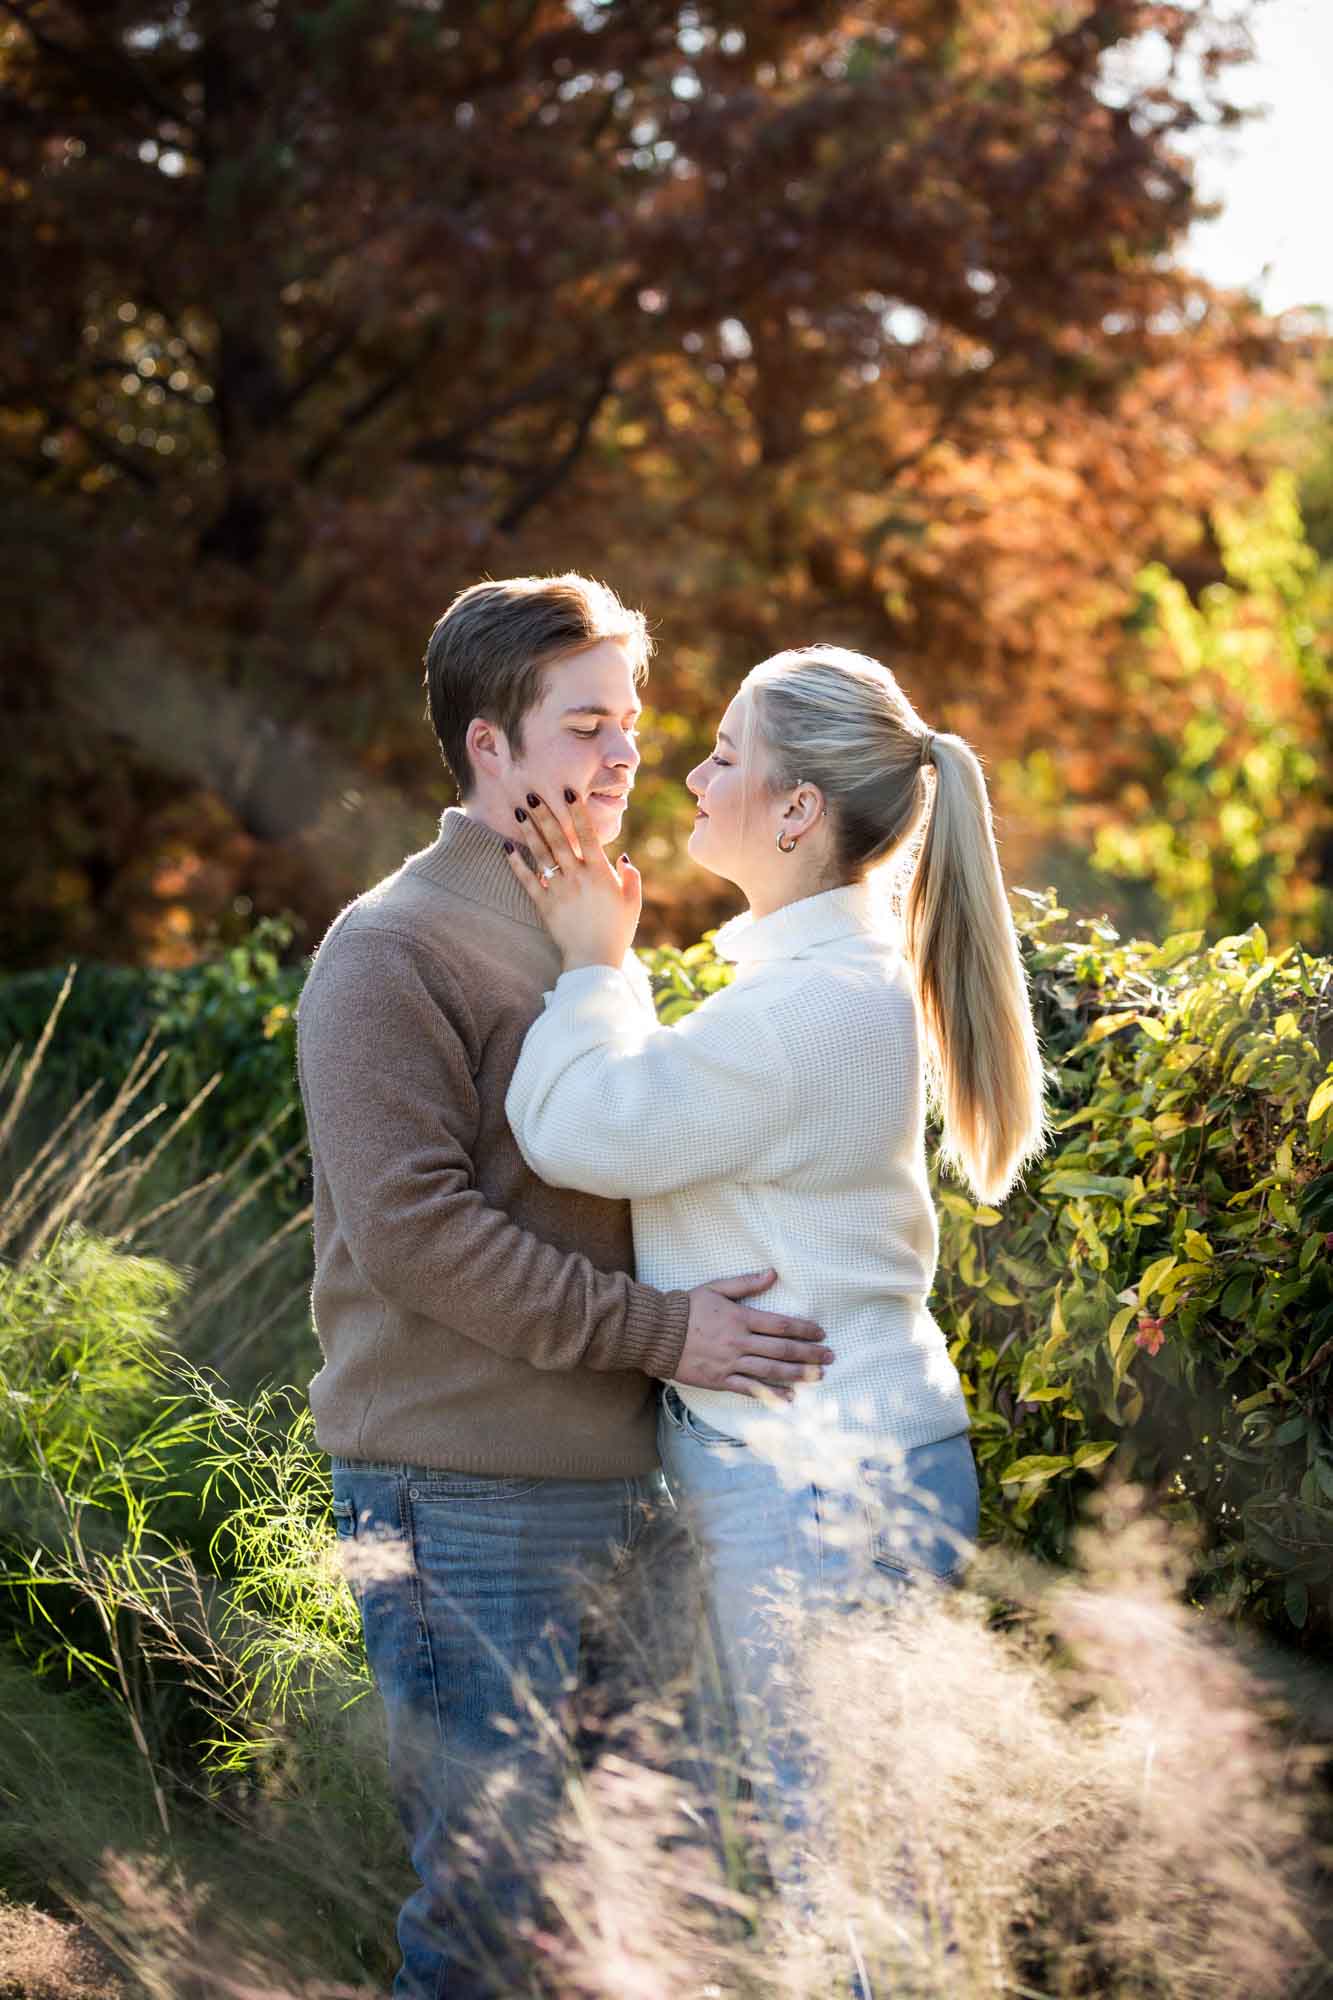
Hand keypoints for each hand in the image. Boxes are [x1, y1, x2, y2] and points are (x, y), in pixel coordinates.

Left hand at [505, 788, 641, 970]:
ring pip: (542, 854)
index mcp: (600, 873)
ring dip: (529, 831)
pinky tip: (506, 847)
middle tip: (532, 794)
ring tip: (518, 811)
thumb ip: (631, 877)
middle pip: (558, 839)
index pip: (588, 835)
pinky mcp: (544, 904)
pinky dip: (516, 863)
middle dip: (545, 814)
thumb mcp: (632, 902)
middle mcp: (577, 877)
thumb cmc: (617, 931)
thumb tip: (623, 856)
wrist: (593, 959)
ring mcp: (559, 890)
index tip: (569, 792)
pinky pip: (528, 880)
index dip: (578, 812)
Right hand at [677, 1268, 833, 1401]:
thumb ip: (746, 1283)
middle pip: (782, 1349)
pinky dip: (771, 1394)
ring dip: (798, 1374)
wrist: (657, 1333)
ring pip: (771, 1370)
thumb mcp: (716, 1288)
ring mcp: (731, 1362)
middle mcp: (739, 1341)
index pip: (781, 1324)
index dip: (805, 1329)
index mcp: (740, 1317)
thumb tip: (772, 1273)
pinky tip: (789, 1398)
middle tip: (830, 1357)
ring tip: (819, 1377)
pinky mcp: (720, 1380)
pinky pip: (750, 1389)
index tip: (821, 1333)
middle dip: (809, 1353)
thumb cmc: (687, 1307)